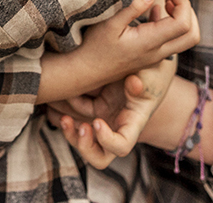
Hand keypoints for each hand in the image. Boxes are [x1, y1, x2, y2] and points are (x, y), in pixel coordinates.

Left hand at [50, 56, 177, 168]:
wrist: (144, 57)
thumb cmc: (151, 70)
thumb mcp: (151, 74)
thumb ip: (143, 81)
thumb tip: (134, 83)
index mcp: (133, 123)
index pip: (121, 146)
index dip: (107, 140)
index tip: (97, 122)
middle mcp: (116, 126)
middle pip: (98, 156)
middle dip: (84, 147)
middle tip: (80, 128)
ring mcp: (102, 116)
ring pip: (81, 138)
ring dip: (69, 131)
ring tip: (61, 114)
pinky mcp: (91, 104)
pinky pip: (73, 115)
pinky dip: (63, 109)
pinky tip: (61, 95)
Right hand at [65, 0, 199, 98]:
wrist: (86, 72)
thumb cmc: (94, 47)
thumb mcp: (110, 24)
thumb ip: (132, 9)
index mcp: (149, 42)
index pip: (183, 24)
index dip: (183, 4)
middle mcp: (157, 53)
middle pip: (192, 36)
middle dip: (189, 12)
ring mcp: (155, 56)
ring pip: (184, 40)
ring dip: (182, 19)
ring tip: (166, 2)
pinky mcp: (150, 56)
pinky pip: (171, 42)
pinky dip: (172, 25)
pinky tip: (155, 12)